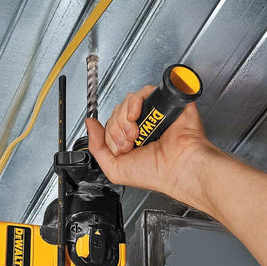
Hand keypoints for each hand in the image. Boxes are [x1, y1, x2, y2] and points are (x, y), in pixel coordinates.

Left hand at [87, 85, 222, 213]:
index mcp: (130, 140)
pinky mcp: (163, 103)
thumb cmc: (153, 173)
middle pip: (116, 113)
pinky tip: (136, 117)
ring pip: (126, 102)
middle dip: (115, 129)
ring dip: (124, 119)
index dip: (109, 136)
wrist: (176, 168)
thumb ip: (97, 147)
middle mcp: (141, 126)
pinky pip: (143, 92)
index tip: (120, 149)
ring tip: (135, 134)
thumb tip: (89, 124)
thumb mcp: (114, 168)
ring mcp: (152, 114)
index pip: (109, 126)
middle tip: (128, 143)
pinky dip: (134, 103)